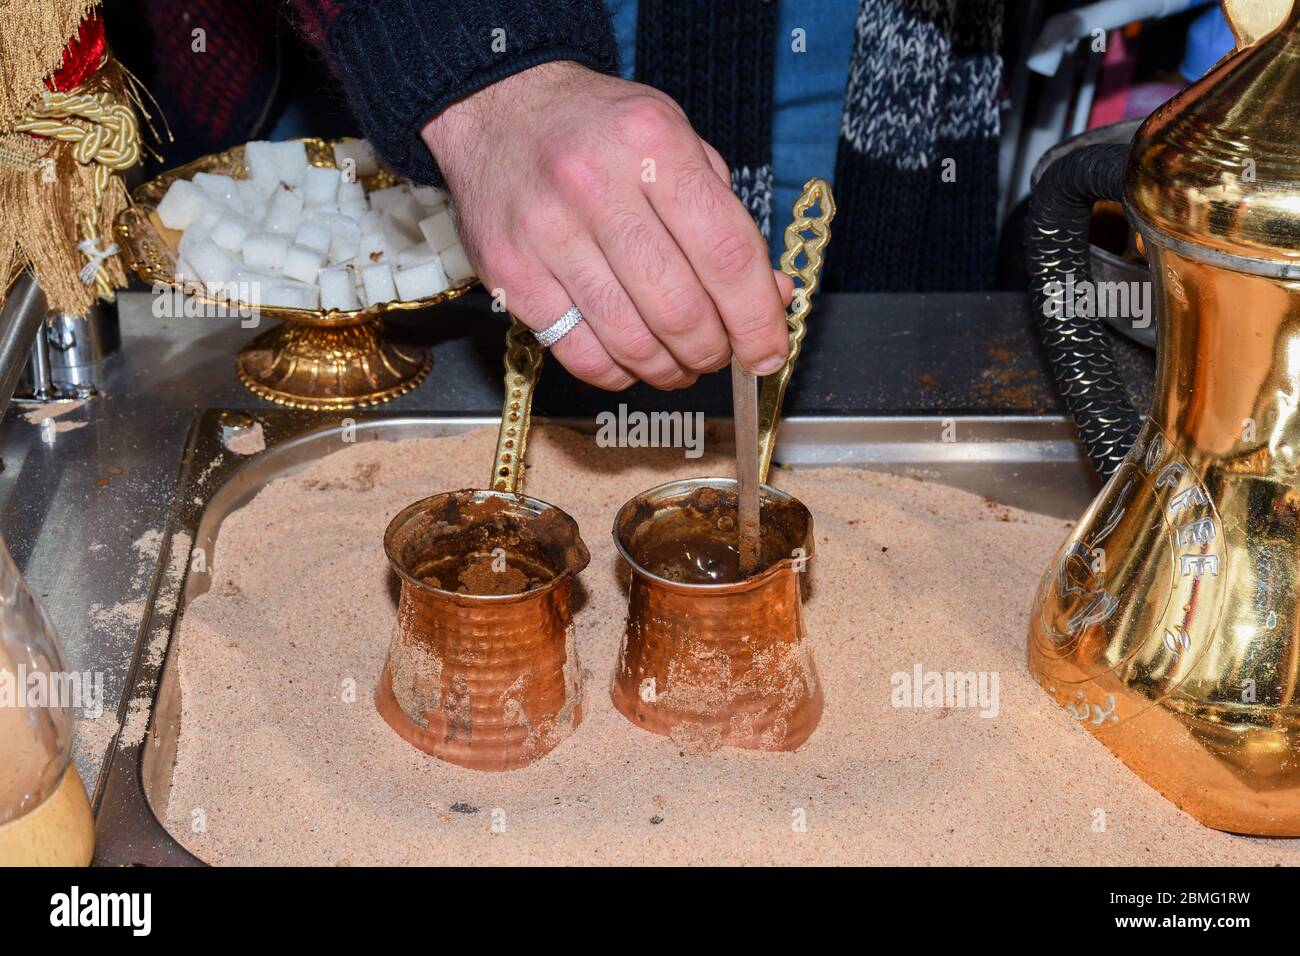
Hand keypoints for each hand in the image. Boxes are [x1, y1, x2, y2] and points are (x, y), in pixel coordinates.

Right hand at [422, 61, 793, 389]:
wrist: (498, 110)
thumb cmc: (598, 131)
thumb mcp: (676, 142)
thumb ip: (725, 219)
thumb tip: (771, 297)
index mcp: (654, 144)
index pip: (726, 254)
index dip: (757, 318)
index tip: (768, 351)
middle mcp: (596, 186)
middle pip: (680, 308)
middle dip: (713, 350)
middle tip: (719, 354)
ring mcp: (547, 234)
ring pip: (631, 341)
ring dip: (669, 368)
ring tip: (680, 362)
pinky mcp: (512, 274)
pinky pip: (579, 353)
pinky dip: (618, 372)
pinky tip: (631, 359)